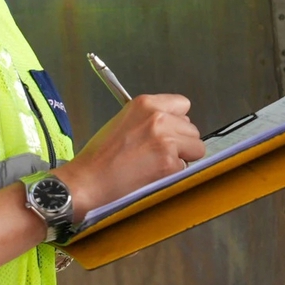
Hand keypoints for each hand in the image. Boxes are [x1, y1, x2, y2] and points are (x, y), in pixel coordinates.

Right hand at [54, 94, 203, 216]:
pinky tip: (153, 175)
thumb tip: (174, 125)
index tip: (167, 131)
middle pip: (191, 128)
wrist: (88, 181)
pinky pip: (186, 167)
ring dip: (182, 157)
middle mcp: (158, 118)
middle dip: (180, 141)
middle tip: (156, 153)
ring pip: (196, 147)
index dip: (176, 120)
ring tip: (155, 164)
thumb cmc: (100, 156)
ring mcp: (166, 141)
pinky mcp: (170, 163)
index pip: (183, 104)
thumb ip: (149, 118)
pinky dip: (174, 174)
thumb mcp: (124, 121)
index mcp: (145, 104)